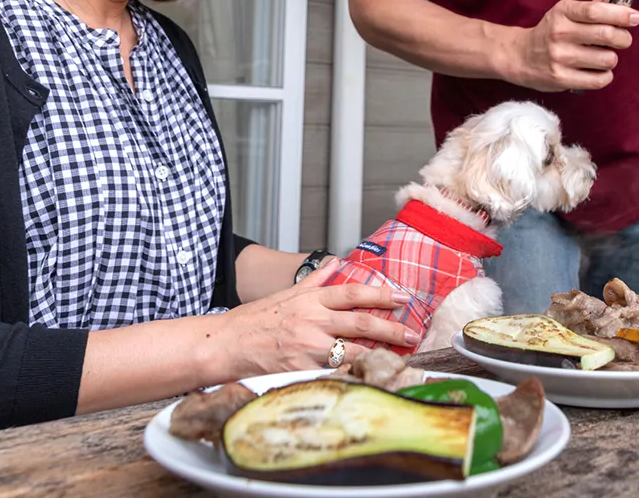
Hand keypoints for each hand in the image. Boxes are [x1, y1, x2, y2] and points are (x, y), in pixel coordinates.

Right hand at [210, 262, 418, 379]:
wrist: (226, 343)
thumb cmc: (256, 319)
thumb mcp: (287, 293)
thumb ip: (316, 279)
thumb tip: (336, 262)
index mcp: (311, 300)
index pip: (353, 293)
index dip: (381, 294)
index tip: (403, 298)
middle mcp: (312, 320)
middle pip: (361, 323)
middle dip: (391, 329)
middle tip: (412, 334)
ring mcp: (307, 346)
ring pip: (352, 351)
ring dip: (378, 355)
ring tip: (398, 359)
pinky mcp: (300, 369)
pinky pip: (334, 373)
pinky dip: (352, 374)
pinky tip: (369, 377)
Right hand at [505, 0, 638, 90]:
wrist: (519, 56)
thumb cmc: (548, 33)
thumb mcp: (564, 13)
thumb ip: (589, 6)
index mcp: (562, 12)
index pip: (596, 11)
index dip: (620, 14)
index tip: (634, 17)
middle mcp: (560, 33)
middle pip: (606, 34)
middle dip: (623, 38)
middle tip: (623, 39)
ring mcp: (560, 57)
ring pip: (607, 59)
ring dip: (612, 58)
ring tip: (604, 56)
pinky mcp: (561, 79)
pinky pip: (599, 79)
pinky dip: (605, 76)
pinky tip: (598, 70)